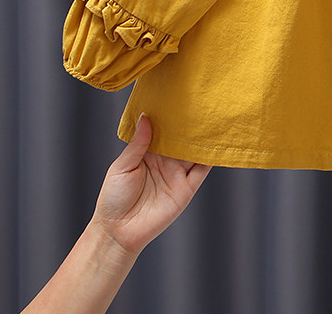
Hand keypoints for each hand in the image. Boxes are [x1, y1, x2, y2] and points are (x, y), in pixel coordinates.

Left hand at [91, 113, 211, 256]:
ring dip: (204, 137)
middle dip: (192, 124)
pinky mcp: (187, 188)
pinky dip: (211, 157)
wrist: (118, 232)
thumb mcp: (122, 166)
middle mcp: (167, 160)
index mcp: (150, 152)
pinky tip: (217, 143)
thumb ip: (138, 144)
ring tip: (214, 118)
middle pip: (183, 138)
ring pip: (195, 151)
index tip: (180, 99)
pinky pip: (202, 169)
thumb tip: (146, 117)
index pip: (165, 130)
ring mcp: (178, 174)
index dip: (172, 117)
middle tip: (203, 102)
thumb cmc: (113, 198)